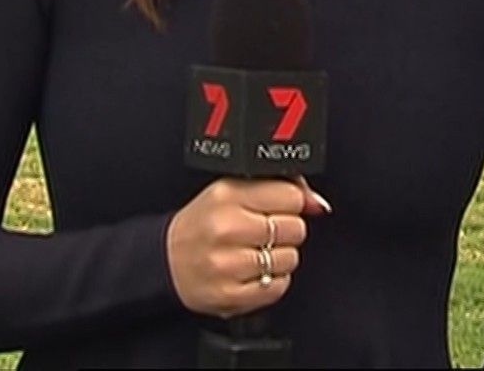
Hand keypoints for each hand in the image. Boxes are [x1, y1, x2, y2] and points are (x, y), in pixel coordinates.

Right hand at [165, 176, 330, 316]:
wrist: (165, 260)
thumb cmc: (202, 224)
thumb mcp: (231, 192)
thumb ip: (277, 189)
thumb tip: (318, 203)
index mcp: (227, 195)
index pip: (290, 195)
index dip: (291, 203)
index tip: (279, 209)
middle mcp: (226, 228)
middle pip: (295, 228)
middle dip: (286, 231)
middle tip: (265, 233)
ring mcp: (227, 264)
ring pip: (290, 259)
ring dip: (280, 258)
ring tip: (257, 254)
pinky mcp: (230, 294)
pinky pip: (278, 287)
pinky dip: (273, 282)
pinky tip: (254, 273)